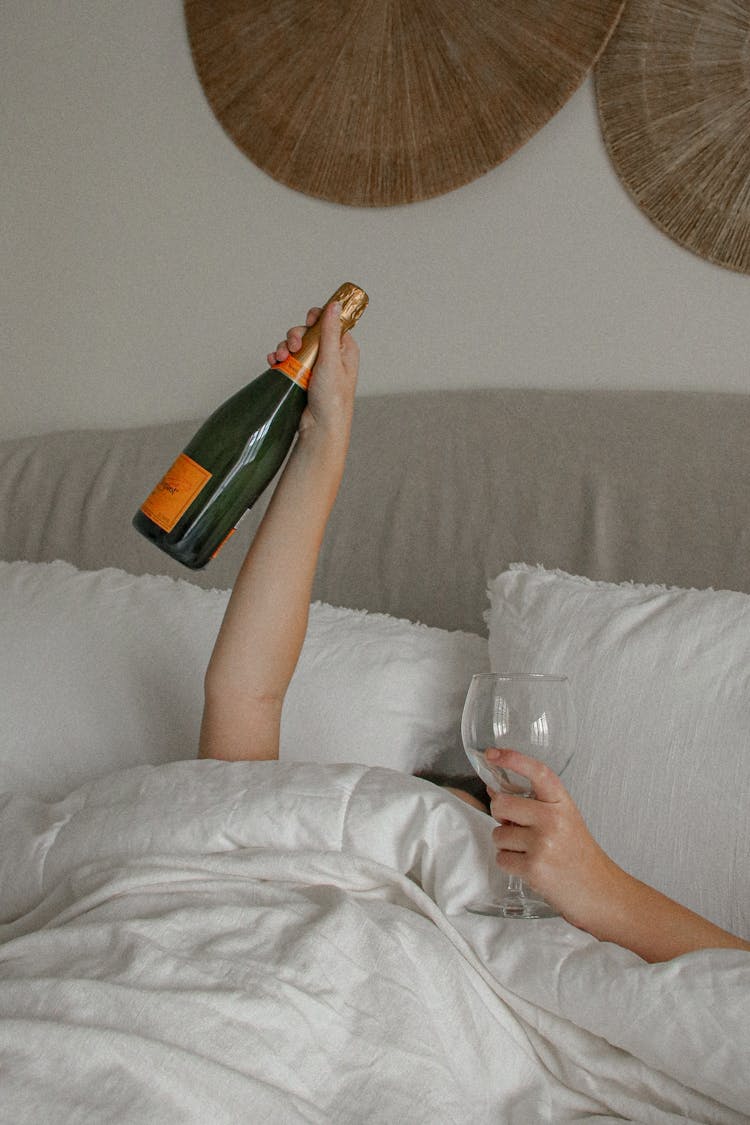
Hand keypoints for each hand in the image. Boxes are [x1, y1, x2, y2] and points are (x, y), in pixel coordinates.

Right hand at [267, 302, 358, 446]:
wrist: (320, 428)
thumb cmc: (332, 399)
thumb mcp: (331, 360)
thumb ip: (330, 331)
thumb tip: (335, 304)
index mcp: (343, 348)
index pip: (329, 322)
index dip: (316, 319)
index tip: (308, 322)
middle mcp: (330, 355)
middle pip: (308, 332)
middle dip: (296, 335)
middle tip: (292, 347)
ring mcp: (314, 366)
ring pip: (295, 345)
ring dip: (285, 347)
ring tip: (280, 358)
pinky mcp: (301, 376)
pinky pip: (287, 360)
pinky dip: (279, 358)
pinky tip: (274, 363)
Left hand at [485, 747, 619, 930]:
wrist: (600, 892)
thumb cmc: (579, 856)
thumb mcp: (563, 820)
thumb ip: (532, 804)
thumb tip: (494, 790)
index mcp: (561, 803)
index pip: (537, 771)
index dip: (513, 759)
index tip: (493, 753)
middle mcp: (553, 819)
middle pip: (502, 804)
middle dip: (501, 818)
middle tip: (517, 828)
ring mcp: (543, 843)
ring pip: (498, 834)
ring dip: (507, 846)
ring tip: (531, 853)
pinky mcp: (534, 867)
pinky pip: (501, 858)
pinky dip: (510, 864)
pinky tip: (530, 867)